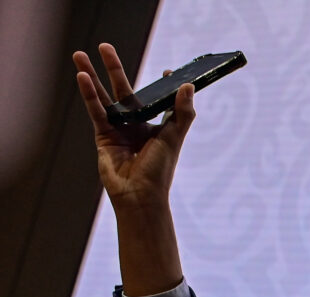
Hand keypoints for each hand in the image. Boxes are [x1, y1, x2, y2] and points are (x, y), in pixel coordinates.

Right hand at [73, 44, 190, 295]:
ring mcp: (118, 129)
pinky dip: (88, 94)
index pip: (159, 101)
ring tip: (81, 54)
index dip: (163, 88)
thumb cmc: (159, 171)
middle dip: (114, 68)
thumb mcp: (174, 138)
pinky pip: (95, 111)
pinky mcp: (103, 136)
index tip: (168, 72)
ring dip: (92, 75)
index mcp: (156, 126)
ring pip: (104, 97)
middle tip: (105, 46)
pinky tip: (82, 76)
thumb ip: (183, 112)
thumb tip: (188, 85)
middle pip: (124, 91)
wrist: (139, 196)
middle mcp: (136, 125)